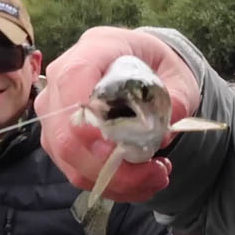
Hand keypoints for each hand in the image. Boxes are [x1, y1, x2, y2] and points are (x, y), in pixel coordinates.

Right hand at [35, 27, 200, 201]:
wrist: (142, 69)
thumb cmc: (156, 66)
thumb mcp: (178, 74)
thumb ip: (178, 98)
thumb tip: (163, 134)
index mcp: (94, 50)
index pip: (75, 77)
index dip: (89, 116)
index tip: (118, 146)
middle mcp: (62, 80)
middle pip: (67, 134)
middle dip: (112, 166)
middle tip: (156, 172)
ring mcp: (55, 114)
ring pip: (72, 161)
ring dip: (117, 180)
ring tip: (157, 176)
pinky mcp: (59, 140)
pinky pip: (78, 173)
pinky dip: (112, 185)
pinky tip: (142, 182)